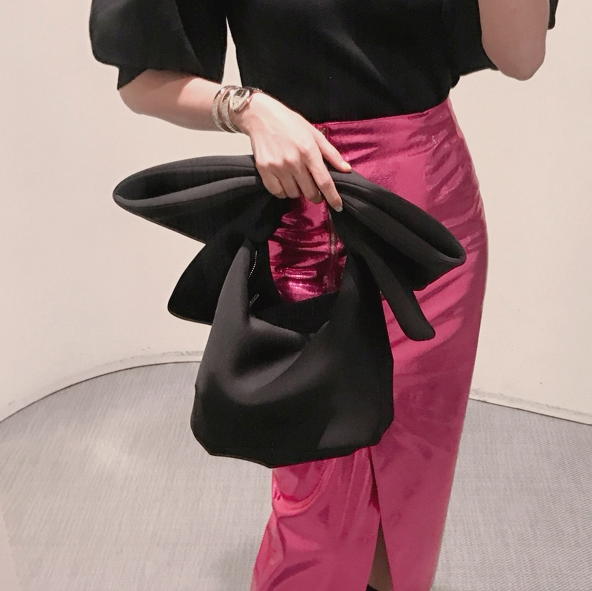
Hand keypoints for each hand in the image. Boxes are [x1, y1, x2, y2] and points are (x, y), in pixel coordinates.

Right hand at [229, 92, 351, 210]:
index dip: (333, 197)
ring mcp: (278, 166)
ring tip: (297, 181)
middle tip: (314, 190)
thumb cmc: (290, 123)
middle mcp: (294, 161)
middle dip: (315, 195)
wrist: (261, 116)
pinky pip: (277, 192)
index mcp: (309, 151)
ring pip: (293, 194)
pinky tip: (285, 183)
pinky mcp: (264, 170)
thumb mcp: (314, 134)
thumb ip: (331, 153)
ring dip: (298, 192)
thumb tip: (346, 169)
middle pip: (309, 192)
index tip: (338, 207)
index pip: (324, 181)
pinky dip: (283, 192)